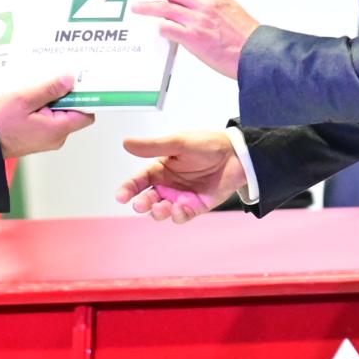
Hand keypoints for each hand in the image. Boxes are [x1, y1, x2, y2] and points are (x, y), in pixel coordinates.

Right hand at [0, 75, 94, 157]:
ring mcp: (49, 139)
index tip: (78, 83)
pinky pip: (51, 119)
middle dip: (66, 96)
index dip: (84, 98)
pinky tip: (33, 100)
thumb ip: (49, 89)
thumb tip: (70, 80)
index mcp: (57, 129)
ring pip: (61, 115)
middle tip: (53, 81)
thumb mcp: (25, 99)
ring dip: (53, 101)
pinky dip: (46, 108)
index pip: (86, 114)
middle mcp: (57, 137)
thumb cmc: (1, 122)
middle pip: (74, 112)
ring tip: (38, 91)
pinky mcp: (41, 137)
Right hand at [116, 130, 248, 223]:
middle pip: (148, 198)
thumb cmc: (206, 144)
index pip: (139, 181)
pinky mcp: (196, 206)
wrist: (237, 155)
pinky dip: (178, 216)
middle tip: (141, 205)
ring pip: (162, 210)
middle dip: (142, 203)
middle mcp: (167, 184)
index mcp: (160, 168)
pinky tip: (178, 210)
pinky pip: (182, 216)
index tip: (121, 197)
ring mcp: (180, 197)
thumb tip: (126, 143)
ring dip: (159, 212)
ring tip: (162, 208)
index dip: (128, 189)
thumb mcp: (178, 142)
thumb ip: (153, 146)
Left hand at [130, 0, 259, 79]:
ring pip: (163, 8)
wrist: (256, 53)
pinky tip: (156, 28)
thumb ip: (208, 3)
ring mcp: (197, 20)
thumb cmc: (245, 35)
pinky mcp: (193, 38)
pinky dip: (160, 27)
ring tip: (137, 7)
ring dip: (146, 6)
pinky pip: (168, 29)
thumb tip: (191, 2)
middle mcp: (203, 4)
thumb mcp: (229, 8)